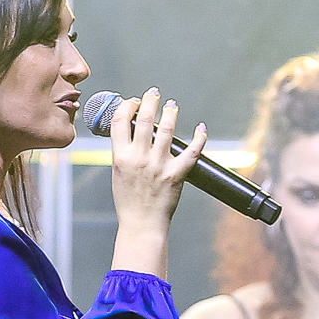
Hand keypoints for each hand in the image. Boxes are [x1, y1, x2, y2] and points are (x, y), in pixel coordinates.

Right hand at [107, 87, 206, 237]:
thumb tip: (132, 130)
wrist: (142, 224)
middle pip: (144, 118)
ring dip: (170, 112)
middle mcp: (140, 158)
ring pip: (167, 129)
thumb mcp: (118, 173)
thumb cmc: (129, 201)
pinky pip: (192, 151)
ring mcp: (159, 165)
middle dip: (150, 100)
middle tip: (154, 94)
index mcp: (121, 157)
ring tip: (172, 106)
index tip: (133, 102)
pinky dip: (199, 137)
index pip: (120, 120)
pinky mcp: (176, 174)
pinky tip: (200, 128)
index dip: (127, 105)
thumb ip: (124, 151)